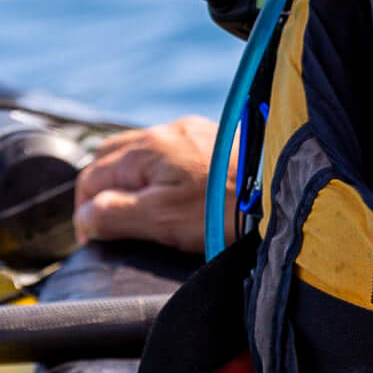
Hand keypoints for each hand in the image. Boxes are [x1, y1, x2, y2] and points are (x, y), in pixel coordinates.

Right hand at [73, 115, 219, 251]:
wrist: (289, 188)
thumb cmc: (227, 207)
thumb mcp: (162, 218)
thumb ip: (115, 215)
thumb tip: (82, 216)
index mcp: (146, 149)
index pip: (90, 177)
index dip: (84, 212)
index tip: (92, 241)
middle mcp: (166, 131)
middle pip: (112, 158)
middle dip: (103, 190)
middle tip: (111, 224)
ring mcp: (193, 132)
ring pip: (143, 153)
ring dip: (133, 180)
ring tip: (142, 211)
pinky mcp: (218, 140)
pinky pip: (174, 153)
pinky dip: (162, 174)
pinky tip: (178, 193)